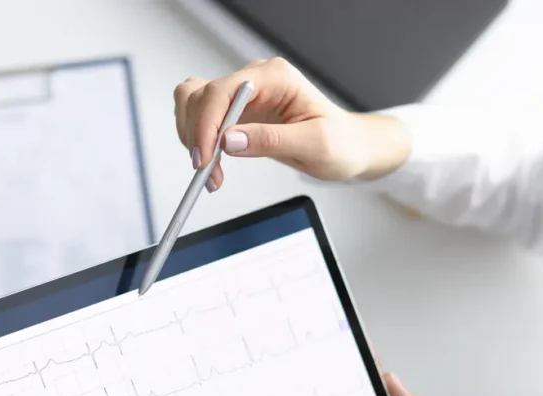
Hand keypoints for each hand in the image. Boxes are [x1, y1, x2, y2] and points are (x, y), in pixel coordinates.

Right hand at [173, 57, 410, 190]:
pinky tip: (212, 164)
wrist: (349, 148)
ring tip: (211, 172)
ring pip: (194, 103)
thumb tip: (229, 140)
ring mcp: (245, 97)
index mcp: (276, 77)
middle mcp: (256, 81)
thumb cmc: (341, 142)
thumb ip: (271, 140)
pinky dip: (199, 141)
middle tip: (207, 172)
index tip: (205, 157)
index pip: (223, 91)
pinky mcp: (239, 114)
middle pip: (201, 94)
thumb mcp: (314, 144)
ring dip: (193, 138)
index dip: (206, 124)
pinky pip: (203, 120)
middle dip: (198, 135)